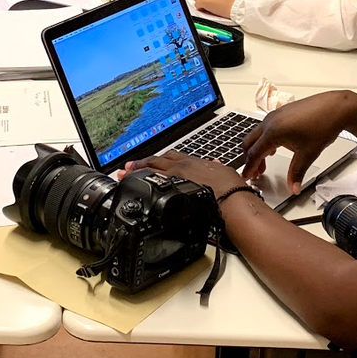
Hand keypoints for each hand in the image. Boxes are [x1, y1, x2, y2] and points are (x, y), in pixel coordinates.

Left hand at [125, 150, 244, 198]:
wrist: (232, 200)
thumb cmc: (232, 188)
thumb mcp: (224, 172)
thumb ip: (215, 168)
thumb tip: (214, 165)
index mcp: (193, 162)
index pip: (170, 156)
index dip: (157, 159)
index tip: (147, 161)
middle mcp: (182, 168)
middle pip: (156, 162)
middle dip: (140, 164)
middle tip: (127, 167)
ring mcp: (177, 178)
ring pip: (151, 172)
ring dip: (136, 172)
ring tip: (124, 175)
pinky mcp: (174, 191)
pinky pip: (154, 185)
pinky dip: (143, 185)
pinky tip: (136, 189)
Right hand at [241, 91, 356, 192]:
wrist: (335, 107)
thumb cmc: (322, 124)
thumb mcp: (308, 154)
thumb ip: (297, 173)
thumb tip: (293, 187)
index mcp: (273, 132)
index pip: (254, 153)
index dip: (249, 168)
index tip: (246, 177)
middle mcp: (270, 121)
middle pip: (249, 142)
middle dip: (250, 159)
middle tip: (255, 173)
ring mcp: (275, 115)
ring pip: (257, 134)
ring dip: (257, 149)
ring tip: (265, 163)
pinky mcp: (281, 112)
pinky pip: (265, 127)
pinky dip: (264, 140)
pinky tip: (275, 147)